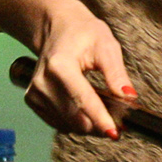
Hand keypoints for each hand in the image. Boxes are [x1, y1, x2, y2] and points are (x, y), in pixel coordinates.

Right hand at [24, 0, 136, 139]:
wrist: (56, 27)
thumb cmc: (83, 33)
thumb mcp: (106, 46)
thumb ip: (116, 73)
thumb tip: (128, 98)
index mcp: (60, 65)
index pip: (82, 100)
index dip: (100, 119)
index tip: (114, 133)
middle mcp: (43, 82)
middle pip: (75, 118)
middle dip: (100, 123)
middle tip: (119, 119)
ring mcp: (35, 93)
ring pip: (68, 125)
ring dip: (89, 124)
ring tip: (103, 110)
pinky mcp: (33, 100)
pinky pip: (59, 123)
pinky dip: (76, 122)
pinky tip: (85, 110)